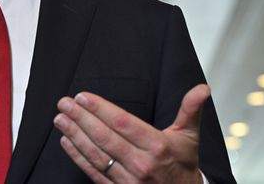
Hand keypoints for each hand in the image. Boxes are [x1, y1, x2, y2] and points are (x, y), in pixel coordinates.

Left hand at [54, 84, 209, 183]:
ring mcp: (128, 179)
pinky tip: (66, 142)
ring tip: (61, 119)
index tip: (83, 96)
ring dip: (75, 135)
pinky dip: (78, 156)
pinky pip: (94, 171)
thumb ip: (190, 109)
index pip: (123, 123)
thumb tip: (202, 89)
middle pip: (105, 137)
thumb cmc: (183, 164)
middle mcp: (141, 163)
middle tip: (64, 103)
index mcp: (157, 146)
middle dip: (81, 118)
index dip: (101, 108)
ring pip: (96, 154)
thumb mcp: (189, 136)